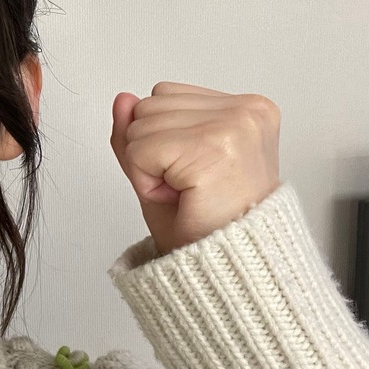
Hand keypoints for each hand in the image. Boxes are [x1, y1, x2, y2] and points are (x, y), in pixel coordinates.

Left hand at [109, 82, 281, 254]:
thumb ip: (140, 131)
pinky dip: (146, 180)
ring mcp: (234, 125)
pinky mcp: (215, 145)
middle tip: (191, 189)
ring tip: (188, 194)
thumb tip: (121, 98)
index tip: (199, 175)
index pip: (164, 95)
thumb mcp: (164, 170)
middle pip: (148, 105)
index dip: (163, 141)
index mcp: (247, 109)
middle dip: (153, 153)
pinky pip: (140, 149)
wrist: (231, 273)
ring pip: (140, 126)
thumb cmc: (209, 229)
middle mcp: (247, 111)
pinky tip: (181, 197)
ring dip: (149, 169)